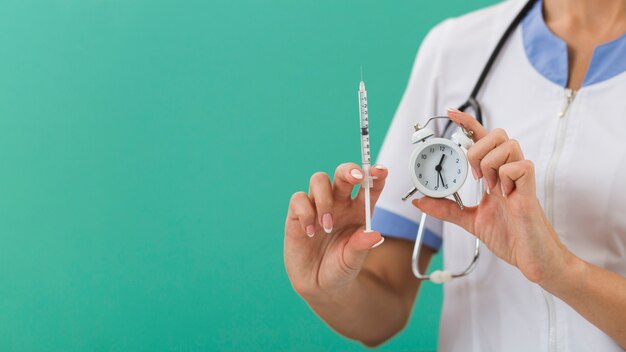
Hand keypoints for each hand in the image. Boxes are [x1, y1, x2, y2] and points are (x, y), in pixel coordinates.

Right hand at [284, 163, 387, 299]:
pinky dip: (305, 213)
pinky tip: (310, 233)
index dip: (375, 175)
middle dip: (349, 170)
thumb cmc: (339, 269)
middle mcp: (339, 203)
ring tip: (327, 225)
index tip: (380, 171)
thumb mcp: (353, 261)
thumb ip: (361, 246)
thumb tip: (374, 234)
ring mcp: (318, 206)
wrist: (317, 285)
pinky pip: (299, 199)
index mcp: (359, 211)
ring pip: (319, 180)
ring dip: (324, 199)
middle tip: (355, 178)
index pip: (369, 187)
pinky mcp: (298, 213)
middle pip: (343, 174)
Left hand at [412, 109, 569, 283]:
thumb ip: (447, 209)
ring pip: (507, 145)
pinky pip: (519, 166)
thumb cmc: (511, 236)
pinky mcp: (530, 191)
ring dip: (490, 164)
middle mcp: (509, 172)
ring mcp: (521, 179)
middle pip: (497, 133)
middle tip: (474, 176)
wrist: (533, 259)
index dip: (467, 123)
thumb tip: (420, 201)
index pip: (482, 139)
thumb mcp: (470, 220)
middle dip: (477, 148)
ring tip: (492, 189)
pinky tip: (506, 196)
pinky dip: (505, 179)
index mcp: (496, 175)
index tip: (449, 113)